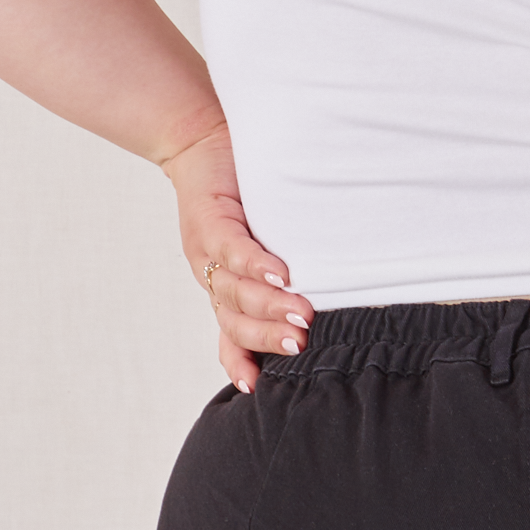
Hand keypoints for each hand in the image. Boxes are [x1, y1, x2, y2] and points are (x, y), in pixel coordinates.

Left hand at [161, 121, 316, 393]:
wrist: (201, 139)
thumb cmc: (240, 191)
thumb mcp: (258, 237)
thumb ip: (281, 269)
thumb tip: (329, 290)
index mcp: (225, 287)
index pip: (231, 335)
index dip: (242, 361)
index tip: (259, 389)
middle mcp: (213, 276)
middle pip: (234, 321)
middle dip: (267, 337)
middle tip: (301, 345)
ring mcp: (208, 250)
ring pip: (234, 291)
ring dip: (269, 306)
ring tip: (301, 315)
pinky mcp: (210, 218)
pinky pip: (233, 249)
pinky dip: (257, 263)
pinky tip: (281, 272)